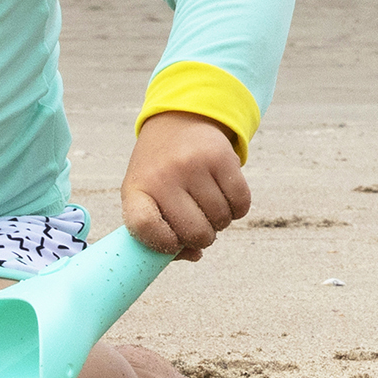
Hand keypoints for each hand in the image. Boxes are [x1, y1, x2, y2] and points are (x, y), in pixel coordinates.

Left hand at [120, 110, 251, 258]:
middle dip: (203, 237)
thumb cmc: (159, 172)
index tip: (174, 242)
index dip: (163, 244)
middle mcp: (162, 176)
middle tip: (200, 224)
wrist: (177, 122)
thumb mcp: (148, 197)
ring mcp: (192, 165)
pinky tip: (226, 199)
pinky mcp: (221, 157)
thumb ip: (164, 233)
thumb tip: (196, 255)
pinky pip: (241, 203)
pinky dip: (237, 210)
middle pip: (194, 232)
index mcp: (136, 191)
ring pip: (221, 220)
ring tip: (210, 207)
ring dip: (221, 222)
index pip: (144, 228)